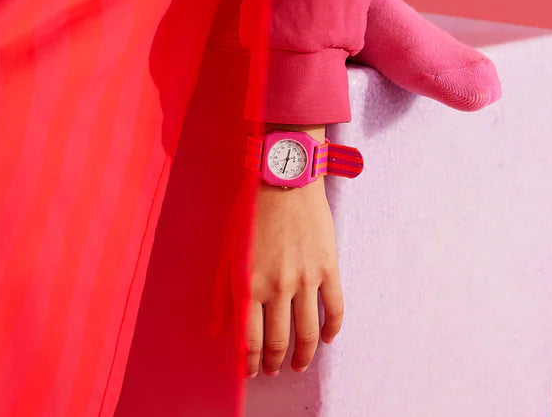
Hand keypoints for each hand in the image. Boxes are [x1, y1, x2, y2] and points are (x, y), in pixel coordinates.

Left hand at [226, 175, 343, 378]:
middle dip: (275, 362)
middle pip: (279, 341)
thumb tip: (217, 331)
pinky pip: (334, 308)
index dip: (250, 363)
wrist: (285, 177)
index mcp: (250, 284)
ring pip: (307, 333)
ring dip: (303, 356)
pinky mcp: (328, 267)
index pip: (250, 340)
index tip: (251, 373)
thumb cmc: (250, 210)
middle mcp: (278, 287)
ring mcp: (306, 279)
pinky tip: (327, 339)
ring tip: (299, 364)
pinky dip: (332, 330)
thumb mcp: (227, 250)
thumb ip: (221, 294)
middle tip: (274, 369)